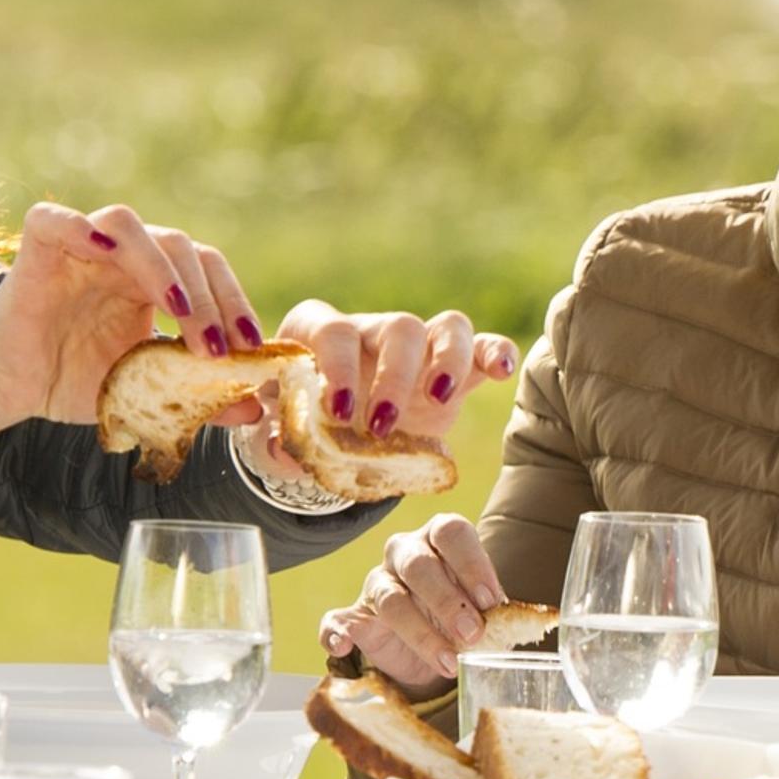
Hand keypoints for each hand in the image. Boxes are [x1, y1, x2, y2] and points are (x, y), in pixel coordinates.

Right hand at [0, 201, 268, 430]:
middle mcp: (123, 256)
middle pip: (180, 246)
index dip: (233, 302)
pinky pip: (55, 219)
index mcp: (154, 280)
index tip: (251, 348)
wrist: (11, 389)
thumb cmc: (76, 382)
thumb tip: (255, 411)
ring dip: (161, 266)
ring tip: (179, 313)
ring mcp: (81, 246)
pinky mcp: (38, 248)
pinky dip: (79, 226)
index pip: (207, 269)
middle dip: (209, 297)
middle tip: (219, 348)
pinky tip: (103, 250)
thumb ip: (199, 397)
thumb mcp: (146, 393)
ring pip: (128, 224)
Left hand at [231, 303, 519, 491]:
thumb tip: (283, 451)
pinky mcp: (451, 368)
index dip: (338, 368)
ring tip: (440, 400)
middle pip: (397, 327)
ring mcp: (416, 346)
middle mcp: (371, 330)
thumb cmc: (298, 420)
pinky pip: (481, 346)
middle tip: (383, 426)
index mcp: (320, 333)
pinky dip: (495, 351)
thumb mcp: (279, 428)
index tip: (339, 412)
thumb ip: (276, 438)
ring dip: (447, 361)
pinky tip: (502, 372)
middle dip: (394, 376)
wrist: (328, 430)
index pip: (333, 332)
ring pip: (446, 326)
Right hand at [322, 513, 507, 689]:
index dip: (471, 563)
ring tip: (448, 661)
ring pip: (388, 598)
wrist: (432, 649)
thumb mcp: (487, 613)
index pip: (451, 532)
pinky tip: (346, 645)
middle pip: (418, 564)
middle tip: (472, 633)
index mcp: (440, 539)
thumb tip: (532, 620)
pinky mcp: (353, 617)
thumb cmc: (465, 617)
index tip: (489, 599)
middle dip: (447, 600)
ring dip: (419, 632)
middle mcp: (405, 553)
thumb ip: (503, 612)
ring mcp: (376, 583)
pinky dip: (338, 632)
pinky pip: (337, 620)